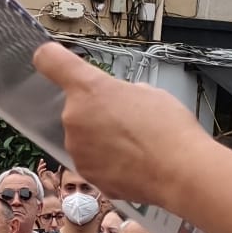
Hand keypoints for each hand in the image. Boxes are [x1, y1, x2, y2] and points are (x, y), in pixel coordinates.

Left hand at [33, 45, 201, 211]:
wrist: (181, 173)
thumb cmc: (169, 129)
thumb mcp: (148, 93)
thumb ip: (121, 92)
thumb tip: (118, 101)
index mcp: (88, 88)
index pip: (50, 60)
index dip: (52, 59)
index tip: (55, 61)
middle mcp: (74, 117)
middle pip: (76, 108)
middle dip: (96, 112)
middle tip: (126, 119)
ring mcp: (77, 149)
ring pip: (84, 137)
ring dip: (101, 138)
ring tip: (134, 144)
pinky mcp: (86, 174)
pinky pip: (93, 161)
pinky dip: (108, 162)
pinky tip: (132, 162)